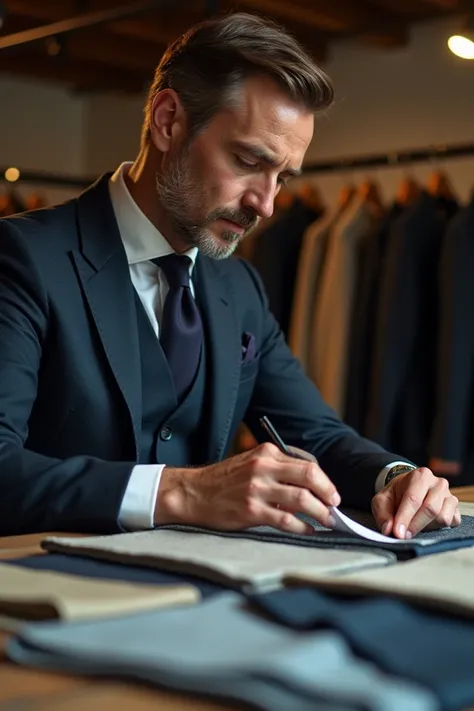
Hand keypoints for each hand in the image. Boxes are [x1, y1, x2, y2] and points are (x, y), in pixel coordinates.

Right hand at [154, 442, 340, 534]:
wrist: (194, 493)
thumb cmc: (225, 480)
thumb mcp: (252, 463)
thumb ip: (279, 469)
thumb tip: (311, 485)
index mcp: (267, 453)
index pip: (307, 465)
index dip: (325, 482)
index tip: (332, 495)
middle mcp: (263, 467)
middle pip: (309, 477)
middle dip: (328, 494)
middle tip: (335, 508)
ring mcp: (257, 489)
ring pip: (301, 499)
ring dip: (319, 512)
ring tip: (327, 521)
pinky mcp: (250, 511)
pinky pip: (285, 520)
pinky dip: (302, 527)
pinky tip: (307, 530)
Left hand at [371, 467, 460, 538]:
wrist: (408, 489)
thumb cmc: (397, 494)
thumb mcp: (383, 500)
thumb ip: (383, 514)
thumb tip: (388, 529)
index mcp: (420, 476)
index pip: (413, 499)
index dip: (405, 518)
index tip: (397, 533)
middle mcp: (438, 484)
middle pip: (430, 509)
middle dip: (415, 525)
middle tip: (402, 535)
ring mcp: (450, 496)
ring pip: (443, 518)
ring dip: (426, 527)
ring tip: (413, 524)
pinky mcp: (456, 510)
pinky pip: (451, 523)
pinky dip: (438, 528)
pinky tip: (426, 524)